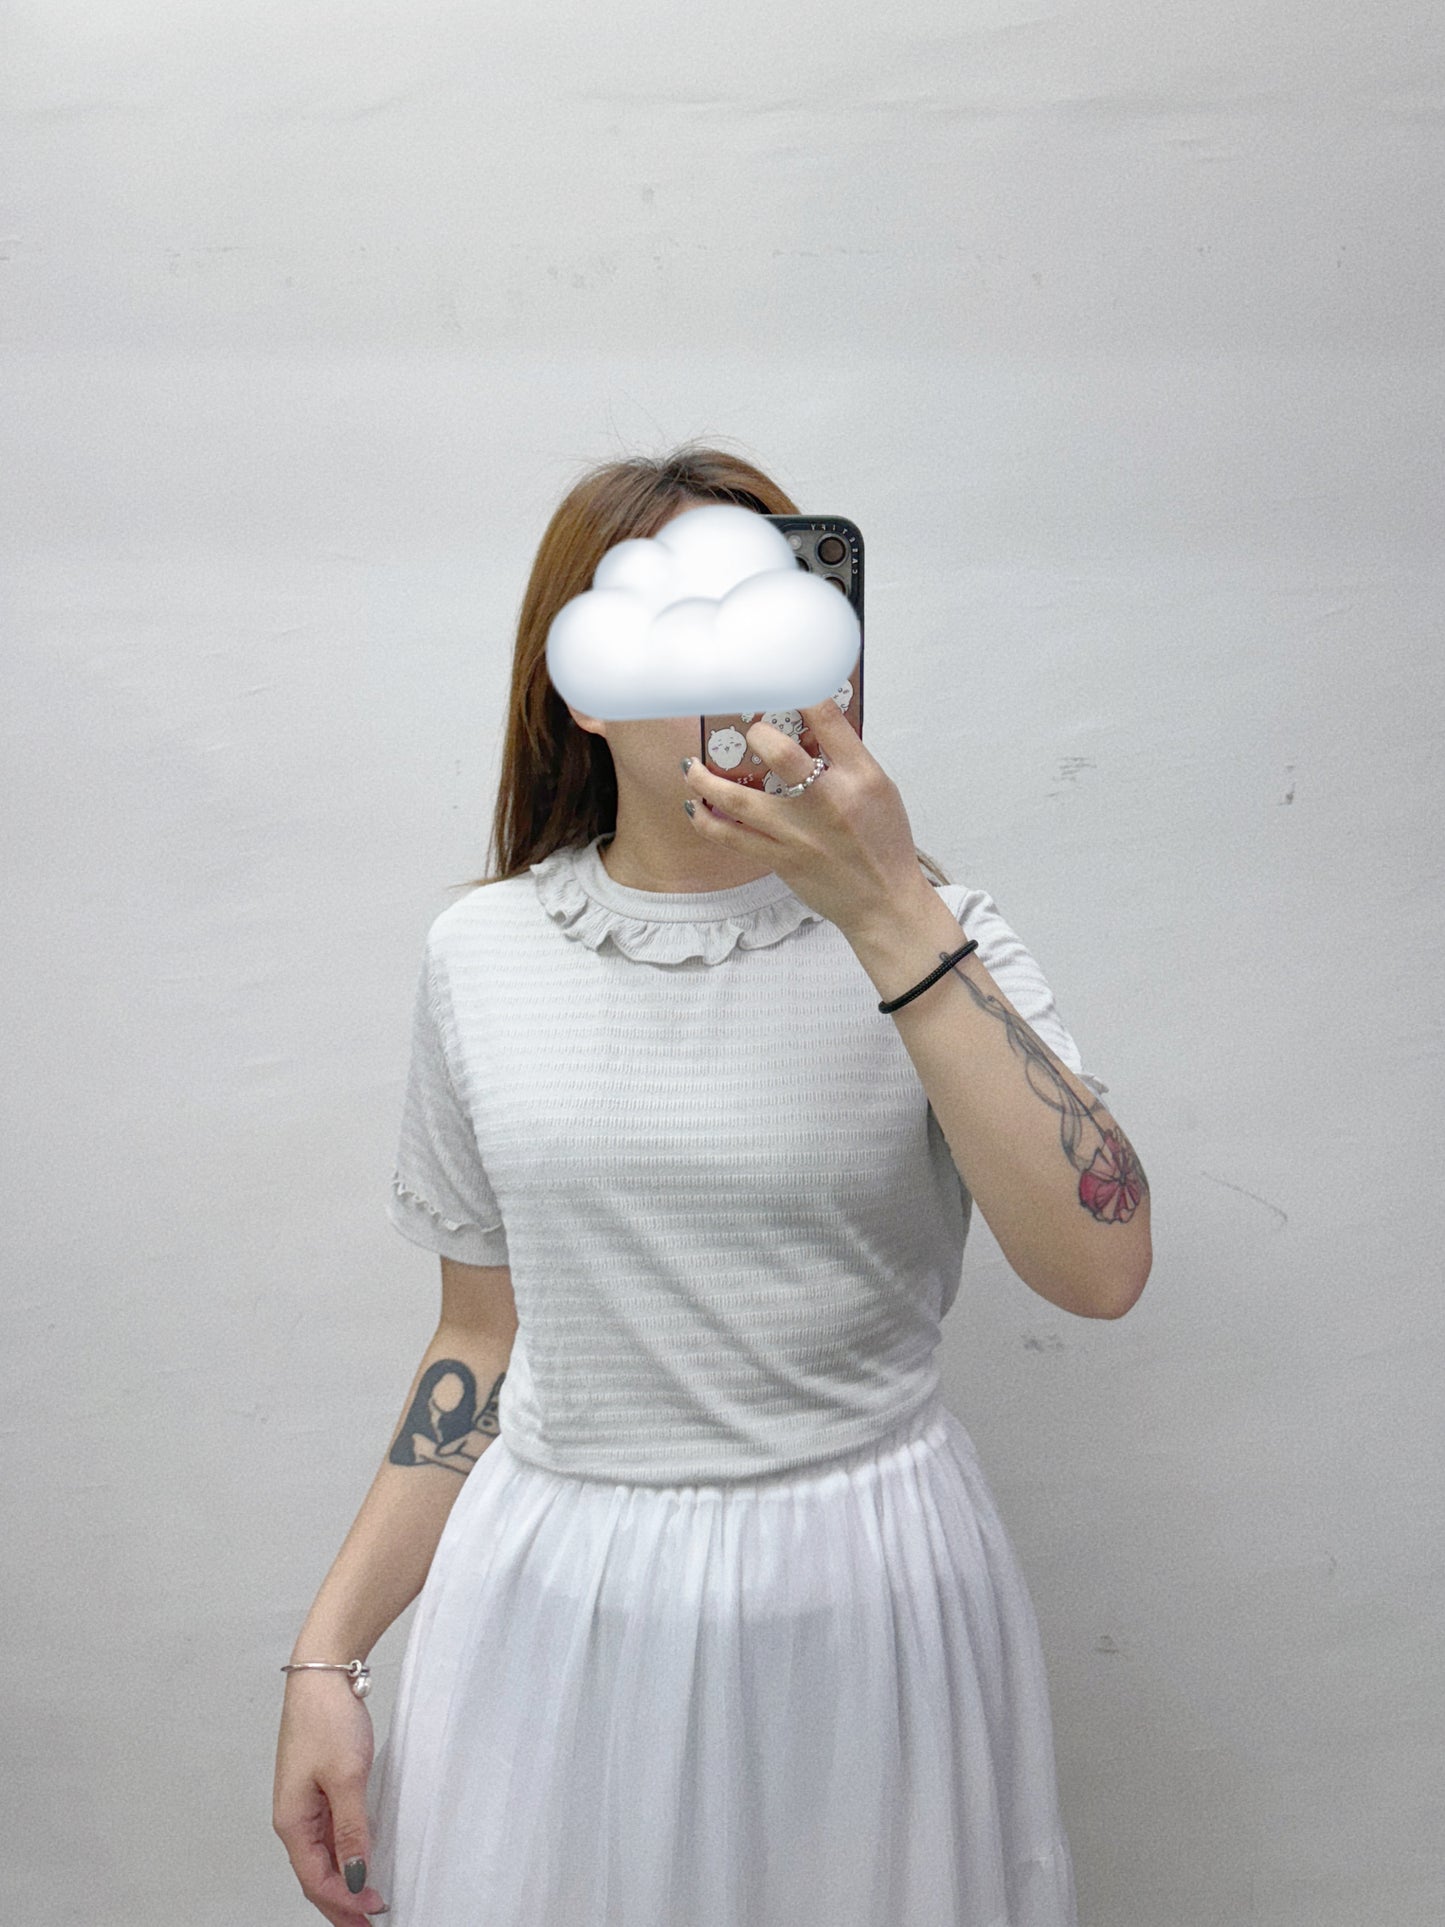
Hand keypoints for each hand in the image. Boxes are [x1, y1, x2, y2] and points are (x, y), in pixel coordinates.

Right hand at [274, 1673, 388, 1923]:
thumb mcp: (346, 1777)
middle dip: (339, 1905)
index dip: (345, 1902)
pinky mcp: (319, 1787)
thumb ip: (352, 1830)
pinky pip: (329, 1834)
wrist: (324, 1672)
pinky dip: (344, 1855)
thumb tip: (354, 1877)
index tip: (375, 1912)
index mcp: (292, 1821)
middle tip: (368, 1924)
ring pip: (322, 1857)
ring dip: (342, 1884)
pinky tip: (359, 1862)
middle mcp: (294, 1817)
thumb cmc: (327, 1718)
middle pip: (314, 1876)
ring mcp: (305, 1802)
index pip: (316, 1880)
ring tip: (365, 1905)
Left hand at [682, 701, 928, 936]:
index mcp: (860, 776)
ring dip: (706, 780)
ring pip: (740, 801)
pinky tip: (693, 807)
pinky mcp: (781, 859)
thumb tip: (808, 728)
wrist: (884, 901)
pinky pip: (732, 838)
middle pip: (780, 755)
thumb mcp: (879, 789)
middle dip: (754, 735)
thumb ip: (846, 758)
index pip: (828, 719)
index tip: (783, 685)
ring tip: (690, 766)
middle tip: (744, 733)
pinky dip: (706, 821)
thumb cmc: (883, 843)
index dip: (800, 694)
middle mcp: (828, 802)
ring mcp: (800, 834)